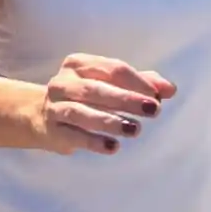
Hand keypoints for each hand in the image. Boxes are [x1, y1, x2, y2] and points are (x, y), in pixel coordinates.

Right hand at [35, 53, 176, 155]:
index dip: (136, 81)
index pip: (111, 68)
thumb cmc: (84, 98)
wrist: (40, 116)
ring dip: (110, 120)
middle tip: (153, 110)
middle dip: (127, 99)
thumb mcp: (109, 84)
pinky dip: (93, 141)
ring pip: (82, 112)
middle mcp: (63, 82)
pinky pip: (74, 135)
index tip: (158, 96)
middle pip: (97, 88)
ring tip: (134, 129)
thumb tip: (170, 89)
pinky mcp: (53, 130)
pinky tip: (113, 147)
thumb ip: (141, 84)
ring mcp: (55, 106)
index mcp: (78, 64)